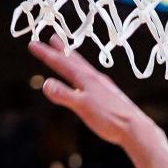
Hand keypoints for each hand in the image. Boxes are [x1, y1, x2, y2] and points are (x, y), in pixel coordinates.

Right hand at [29, 36, 150, 146]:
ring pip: (85, 68)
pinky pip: (93, 79)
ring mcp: (104, 86)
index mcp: (87, 79)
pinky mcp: (110, 96)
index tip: (32, 44)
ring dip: (74, 60)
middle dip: (61, 50)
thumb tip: (45, 83)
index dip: (46, 54)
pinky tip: (88, 81)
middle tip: (52, 38)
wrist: (136, 129)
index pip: (62, 63)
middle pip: (75, 61)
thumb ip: (64, 95)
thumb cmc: (110, 119)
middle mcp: (96, 79)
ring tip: (69, 55)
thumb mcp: (83, 107)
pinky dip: (85, 74)